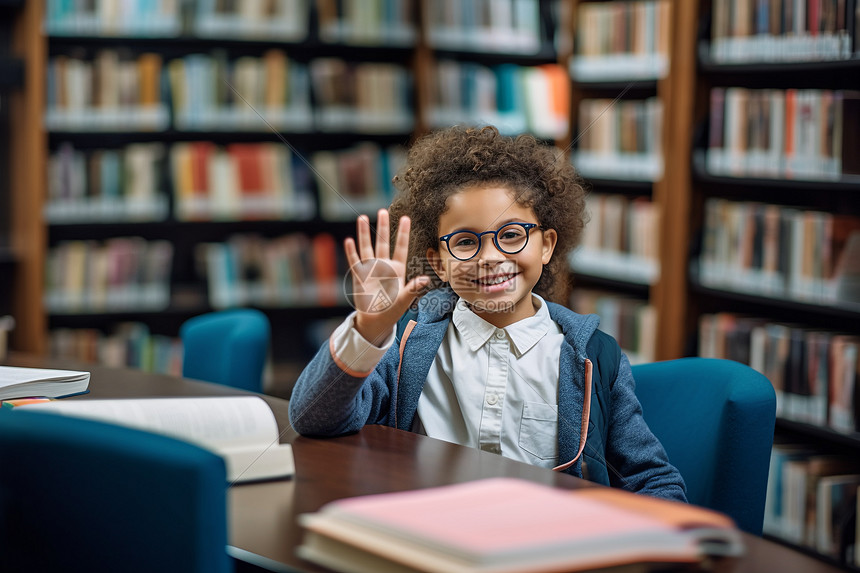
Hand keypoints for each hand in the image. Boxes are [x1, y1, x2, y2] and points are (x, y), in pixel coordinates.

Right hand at [344, 209, 430, 345]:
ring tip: (362, 217)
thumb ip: (413, 288)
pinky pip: (355, 261)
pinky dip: (351, 252)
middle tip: (383, 211)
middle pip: (382, 242)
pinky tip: (349, 241)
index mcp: (397, 270)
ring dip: (364, 233)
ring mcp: (370, 269)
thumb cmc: (392, 310)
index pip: (401, 247)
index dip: (403, 233)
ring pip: (367, 247)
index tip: (405, 218)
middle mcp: (384, 265)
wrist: (376, 320)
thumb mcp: (405, 300)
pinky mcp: (359, 276)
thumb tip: (424, 279)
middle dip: (383, 227)